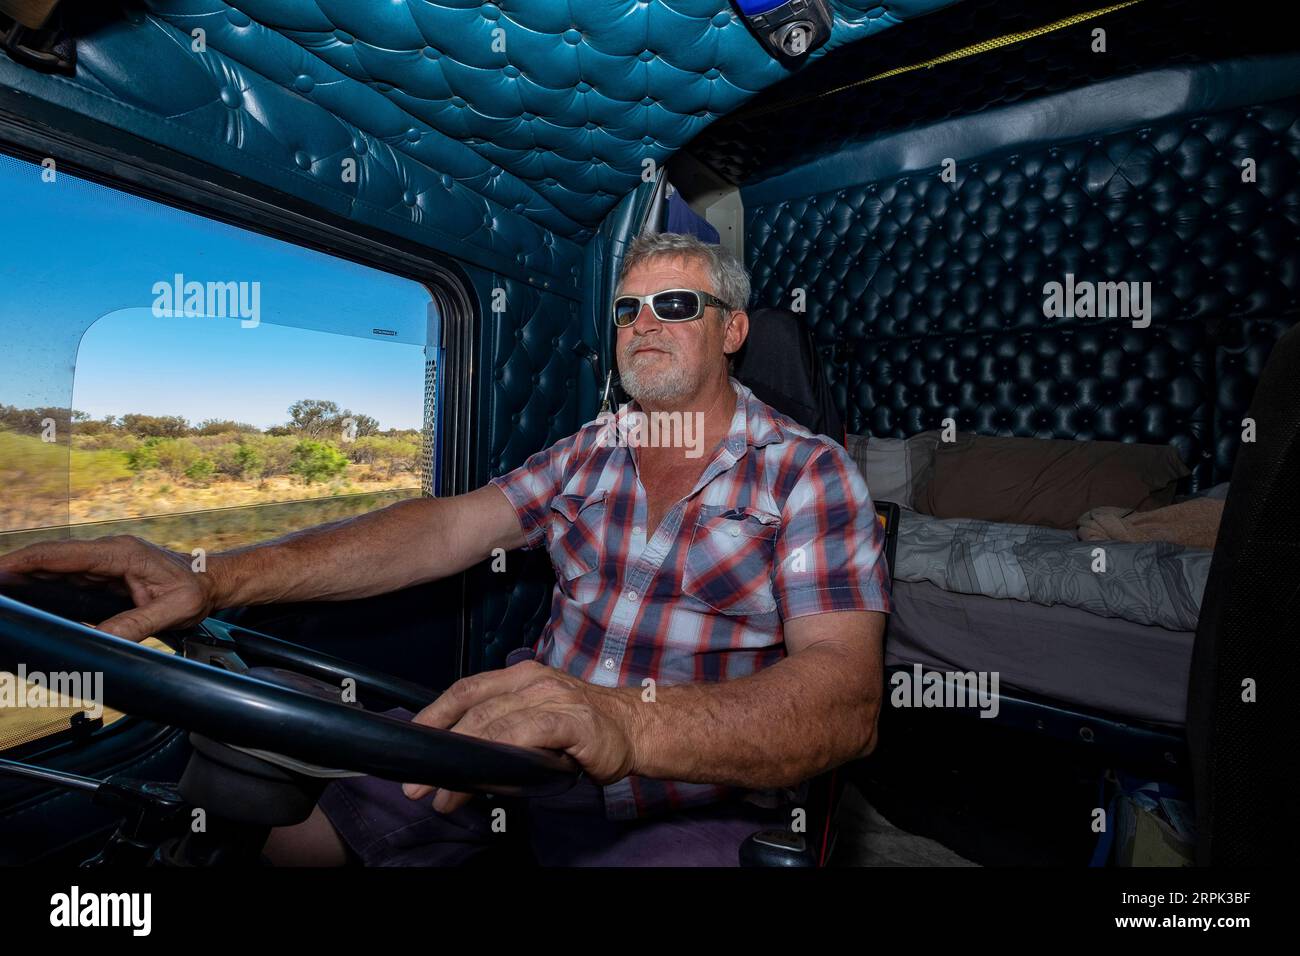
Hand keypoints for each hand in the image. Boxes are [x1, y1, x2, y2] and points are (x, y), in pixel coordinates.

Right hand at [0, 536, 219, 640]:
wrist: (212, 581)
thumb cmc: (197, 590)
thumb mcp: (172, 611)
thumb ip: (136, 624)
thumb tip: (101, 638)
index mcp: (122, 554)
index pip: (65, 555)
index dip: (28, 561)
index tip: (0, 569)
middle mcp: (110, 552)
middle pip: (53, 557)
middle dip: (17, 567)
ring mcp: (106, 561)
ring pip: (57, 566)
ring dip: (26, 575)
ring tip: (1, 590)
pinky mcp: (106, 573)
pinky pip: (68, 575)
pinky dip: (43, 582)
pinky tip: (25, 592)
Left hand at [402, 660, 638, 813]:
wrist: (637, 727)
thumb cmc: (587, 727)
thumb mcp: (541, 717)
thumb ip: (507, 726)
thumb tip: (465, 758)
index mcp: (523, 676)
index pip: (467, 689)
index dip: (435, 713)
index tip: (412, 739)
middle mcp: (533, 680)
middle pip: (473, 707)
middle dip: (439, 744)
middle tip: (418, 783)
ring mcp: (551, 697)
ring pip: (493, 723)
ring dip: (462, 760)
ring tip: (445, 794)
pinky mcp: (569, 720)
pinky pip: (524, 734)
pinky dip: (497, 754)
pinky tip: (483, 776)